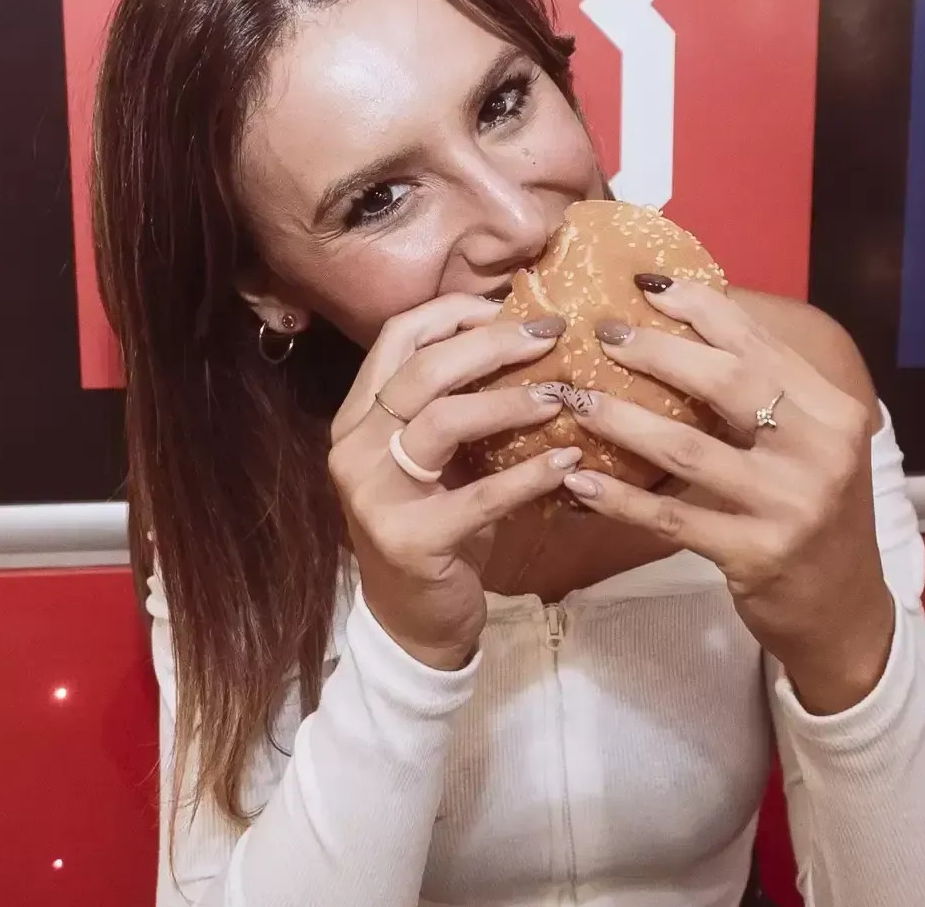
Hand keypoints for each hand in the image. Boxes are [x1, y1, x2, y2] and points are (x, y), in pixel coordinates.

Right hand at [329, 294, 580, 670]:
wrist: (413, 621)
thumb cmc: (436, 524)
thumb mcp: (437, 458)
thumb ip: (457, 402)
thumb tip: (524, 336)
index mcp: (358, 416)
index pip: (396, 337)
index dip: (454, 311)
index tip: (513, 303)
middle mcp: (355, 447)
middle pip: (422, 369)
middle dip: (492, 343)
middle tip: (551, 335)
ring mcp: (375, 494)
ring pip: (442, 420)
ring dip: (509, 400)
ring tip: (561, 393)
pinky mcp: (410, 540)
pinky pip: (479, 496)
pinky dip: (530, 475)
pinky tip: (569, 462)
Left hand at [559, 281, 895, 712]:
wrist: (844, 610)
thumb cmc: (813, 511)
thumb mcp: (812, 444)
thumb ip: (766, 391)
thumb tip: (688, 325)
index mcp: (832, 412)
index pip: (760, 342)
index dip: (701, 306)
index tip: (646, 285)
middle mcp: (818, 452)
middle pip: (725, 383)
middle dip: (655, 351)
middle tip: (601, 332)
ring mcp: (787, 505)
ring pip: (687, 448)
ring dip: (621, 420)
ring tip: (575, 398)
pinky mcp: (754, 554)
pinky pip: (671, 517)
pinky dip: (619, 498)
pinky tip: (578, 483)